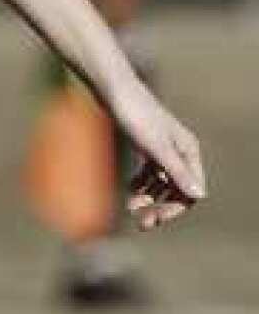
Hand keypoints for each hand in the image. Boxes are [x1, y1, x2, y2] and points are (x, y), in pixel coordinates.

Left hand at [109, 78, 205, 229]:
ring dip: (149, 197)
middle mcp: (179, 150)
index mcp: (188, 151)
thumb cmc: (135, 115)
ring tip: (131, 206)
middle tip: (142, 223)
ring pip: (162, 182)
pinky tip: (129, 190)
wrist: (113, 90)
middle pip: (177, 188)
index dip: (175, 208)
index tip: (154, 219)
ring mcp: (162, 147)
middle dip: (161, 207)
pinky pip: (149, 172)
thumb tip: (200, 196)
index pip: (190, 190)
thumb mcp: (156, 147)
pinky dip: (141, 184)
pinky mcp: (146, 144)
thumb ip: (177, 171)